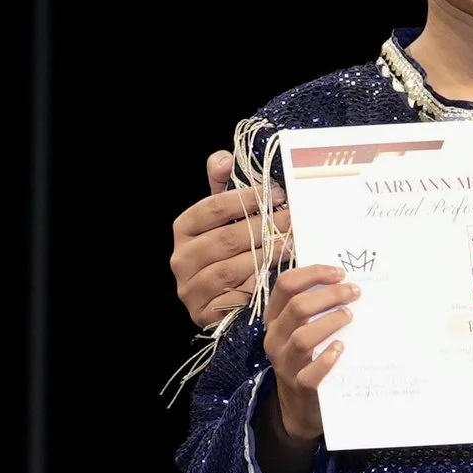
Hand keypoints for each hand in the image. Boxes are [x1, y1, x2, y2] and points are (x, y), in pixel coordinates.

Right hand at [172, 151, 286, 332]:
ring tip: (292, 241)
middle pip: (225, 239)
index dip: (246, 199)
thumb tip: (223, 158)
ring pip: (232, 268)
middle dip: (263, 226)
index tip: (277, 193)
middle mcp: (180, 259)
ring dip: (267, 253)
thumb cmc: (227, 253)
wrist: (220, 302)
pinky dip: (260, 282)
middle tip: (292, 217)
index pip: (212, 208)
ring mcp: (190, 289)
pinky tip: (281, 271)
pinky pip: (237, 295)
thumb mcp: (222, 218)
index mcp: (183, 229)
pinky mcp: (205, 313)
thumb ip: (222, 187)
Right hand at [264, 262, 357, 445]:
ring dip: (330, 323)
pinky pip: (311, 373)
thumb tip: (343, 279)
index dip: (313, 274)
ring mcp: (285, 364)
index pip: (286, 285)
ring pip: (302, 338)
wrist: (299, 406)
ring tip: (350, 316)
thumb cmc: (307, 357)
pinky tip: (341, 348)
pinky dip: (327, 359)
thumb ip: (313, 306)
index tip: (340, 272)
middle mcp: (275, 339)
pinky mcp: (300, 386)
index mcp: (275, 318)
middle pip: (297, 307)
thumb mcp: (302, 329)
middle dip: (329, 295)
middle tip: (354, 292)